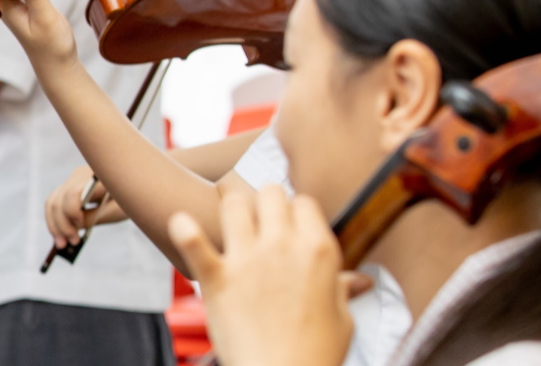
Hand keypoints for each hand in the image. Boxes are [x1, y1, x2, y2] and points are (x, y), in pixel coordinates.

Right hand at [44, 168, 127, 249]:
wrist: (135, 187)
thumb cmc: (131, 198)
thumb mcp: (117, 211)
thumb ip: (94, 217)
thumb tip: (74, 227)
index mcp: (96, 177)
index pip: (73, 193)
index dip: (71, 212)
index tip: (79, 228)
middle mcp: (79, 175)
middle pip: (59, 200)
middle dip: (62, 225)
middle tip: (72, 243)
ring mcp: (72, 180)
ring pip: (52, 203)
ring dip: (54, 225)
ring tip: (62, 244)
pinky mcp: (68, 188)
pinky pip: (54, 204)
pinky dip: (55, 221)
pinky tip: (60, 236)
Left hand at [169, 186, 368, 365]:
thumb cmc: (315, 356)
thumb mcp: (342, 320)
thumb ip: (342, 290)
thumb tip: (360, 280)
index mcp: (318, 251)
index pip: (303, 203)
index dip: (294, 211)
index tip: (288, 222)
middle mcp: (283, 246)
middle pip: (269, 192)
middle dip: (263, 201)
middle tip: (258, 216)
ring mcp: (247, 260)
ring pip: (233, 202)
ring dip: (230, 206)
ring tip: (226, 217)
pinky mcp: (216, 278)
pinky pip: (192, 240)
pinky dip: (183, 230)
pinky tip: (180, 224)